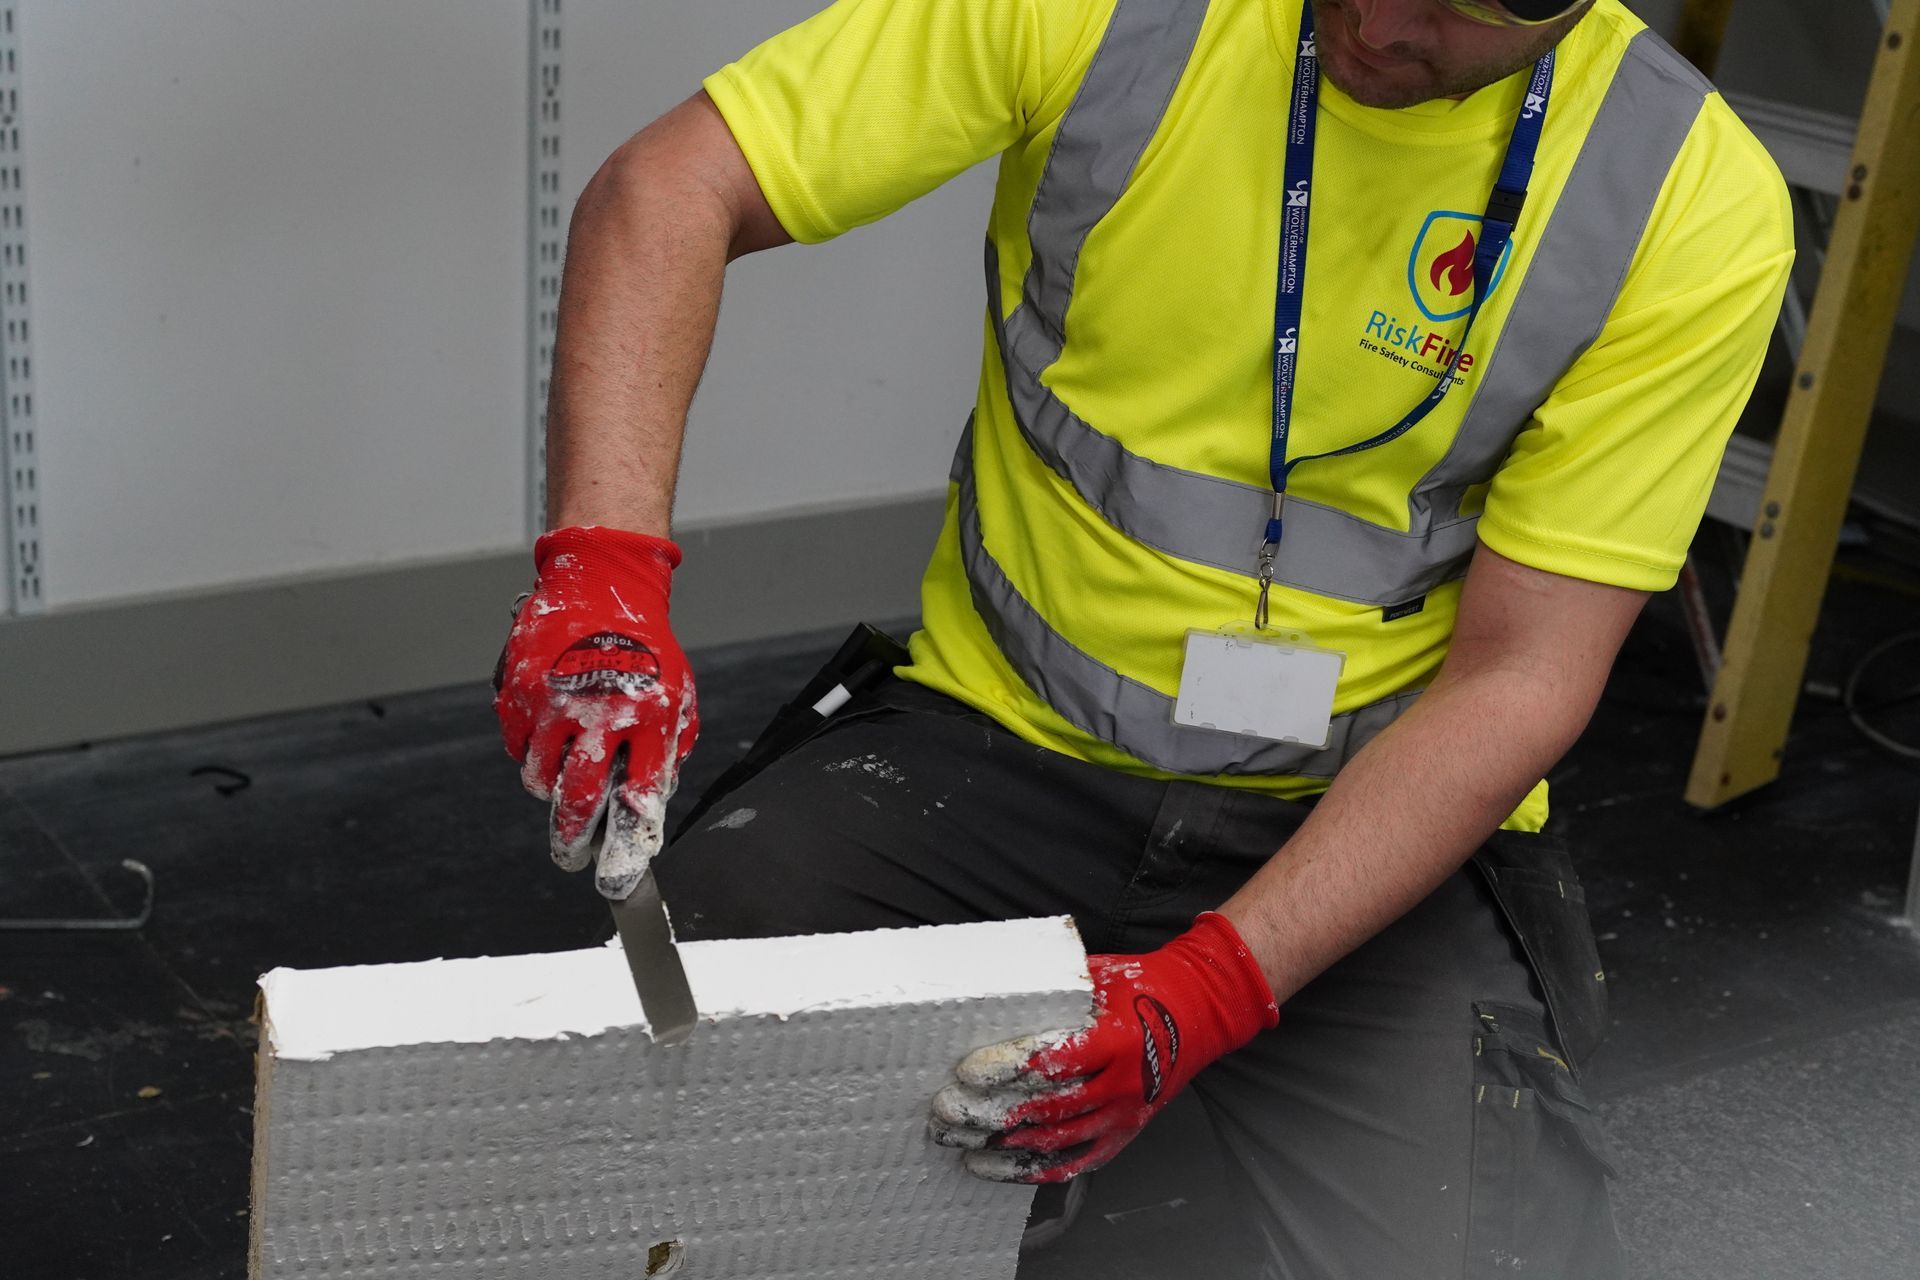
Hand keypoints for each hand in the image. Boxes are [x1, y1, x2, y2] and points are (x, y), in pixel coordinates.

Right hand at [493, 525, 698, 897]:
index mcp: (650, 717)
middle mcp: (600, 713)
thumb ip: (668, 753)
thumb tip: (647, 810)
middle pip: (577, 802)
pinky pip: (517, 747)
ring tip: (565, 778)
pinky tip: (550, 733)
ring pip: (539, 780)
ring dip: (550, 792)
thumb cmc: (648, 647)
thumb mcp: (678, 696)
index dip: (626, 850)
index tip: (618, 881)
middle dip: (574, 843)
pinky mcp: (518, 691)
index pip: (638, 801)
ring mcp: (553, 702)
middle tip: (574, 859)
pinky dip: (530, 752)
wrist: (601, 586)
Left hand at [929, 912, 1277, 1182]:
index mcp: (1115, 1039)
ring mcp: (1125, 1114)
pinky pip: (1077, 1161)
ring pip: (1057, 1140)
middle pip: (1046, 1107)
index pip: (1052, 1060)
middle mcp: (1122, 1083)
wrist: (1202, 1011)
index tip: (967, 1073)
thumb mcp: (1101, 975)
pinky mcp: (1125, 1133)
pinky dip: (1037, 1170)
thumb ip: (1054, 987)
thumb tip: (996, 988)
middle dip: (991, 1112)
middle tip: (949, 1112)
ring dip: (1005, 1145)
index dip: (1006, 1068)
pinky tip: (1000, 1168)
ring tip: (962, 1143)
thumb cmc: (1146, 987)